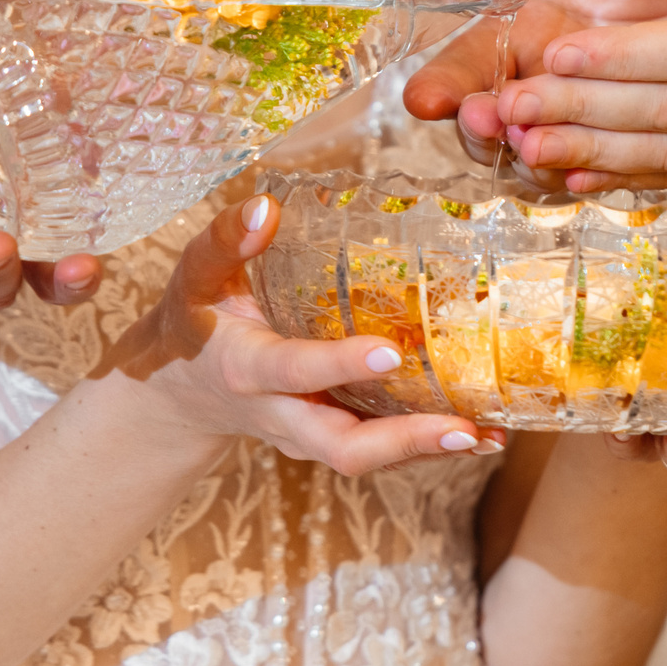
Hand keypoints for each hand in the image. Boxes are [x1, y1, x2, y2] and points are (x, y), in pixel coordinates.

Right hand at [113, 195, 509, 474]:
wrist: (178, 393)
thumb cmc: (194, 323)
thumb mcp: (195, 277)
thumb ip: (226, 243)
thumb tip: (265, 208)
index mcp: (247, 369)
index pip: (295, 371)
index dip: (339, 366)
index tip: (388, 353)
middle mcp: (281, 414)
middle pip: (343, 446)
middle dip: (405, 441)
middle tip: (463, 428)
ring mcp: (306, 436)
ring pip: (368, 457)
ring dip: (428, 450)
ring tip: (489, 433)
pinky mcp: (329, 438)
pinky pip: (379, 451)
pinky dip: (427, 446)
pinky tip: (480, 432)